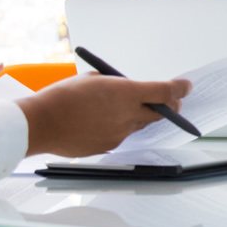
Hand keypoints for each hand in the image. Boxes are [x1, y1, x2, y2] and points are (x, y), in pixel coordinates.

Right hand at [18, 75, 191, 156]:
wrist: (41, 124)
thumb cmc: (62, 97)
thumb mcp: (93, 79)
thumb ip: (117, 85)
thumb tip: (128, 90)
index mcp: (125, 93)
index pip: (164, 92)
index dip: (179, 89)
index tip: (186, 86)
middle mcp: (127, 115)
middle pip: (160, 113)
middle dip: (168, 106)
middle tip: (170, 100)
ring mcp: (119, 134)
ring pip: (139, 125)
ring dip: (138, 116)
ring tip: (118, 107)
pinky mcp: (109, 146)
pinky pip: (122, 135)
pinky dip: (118, 127)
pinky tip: (100, 121)